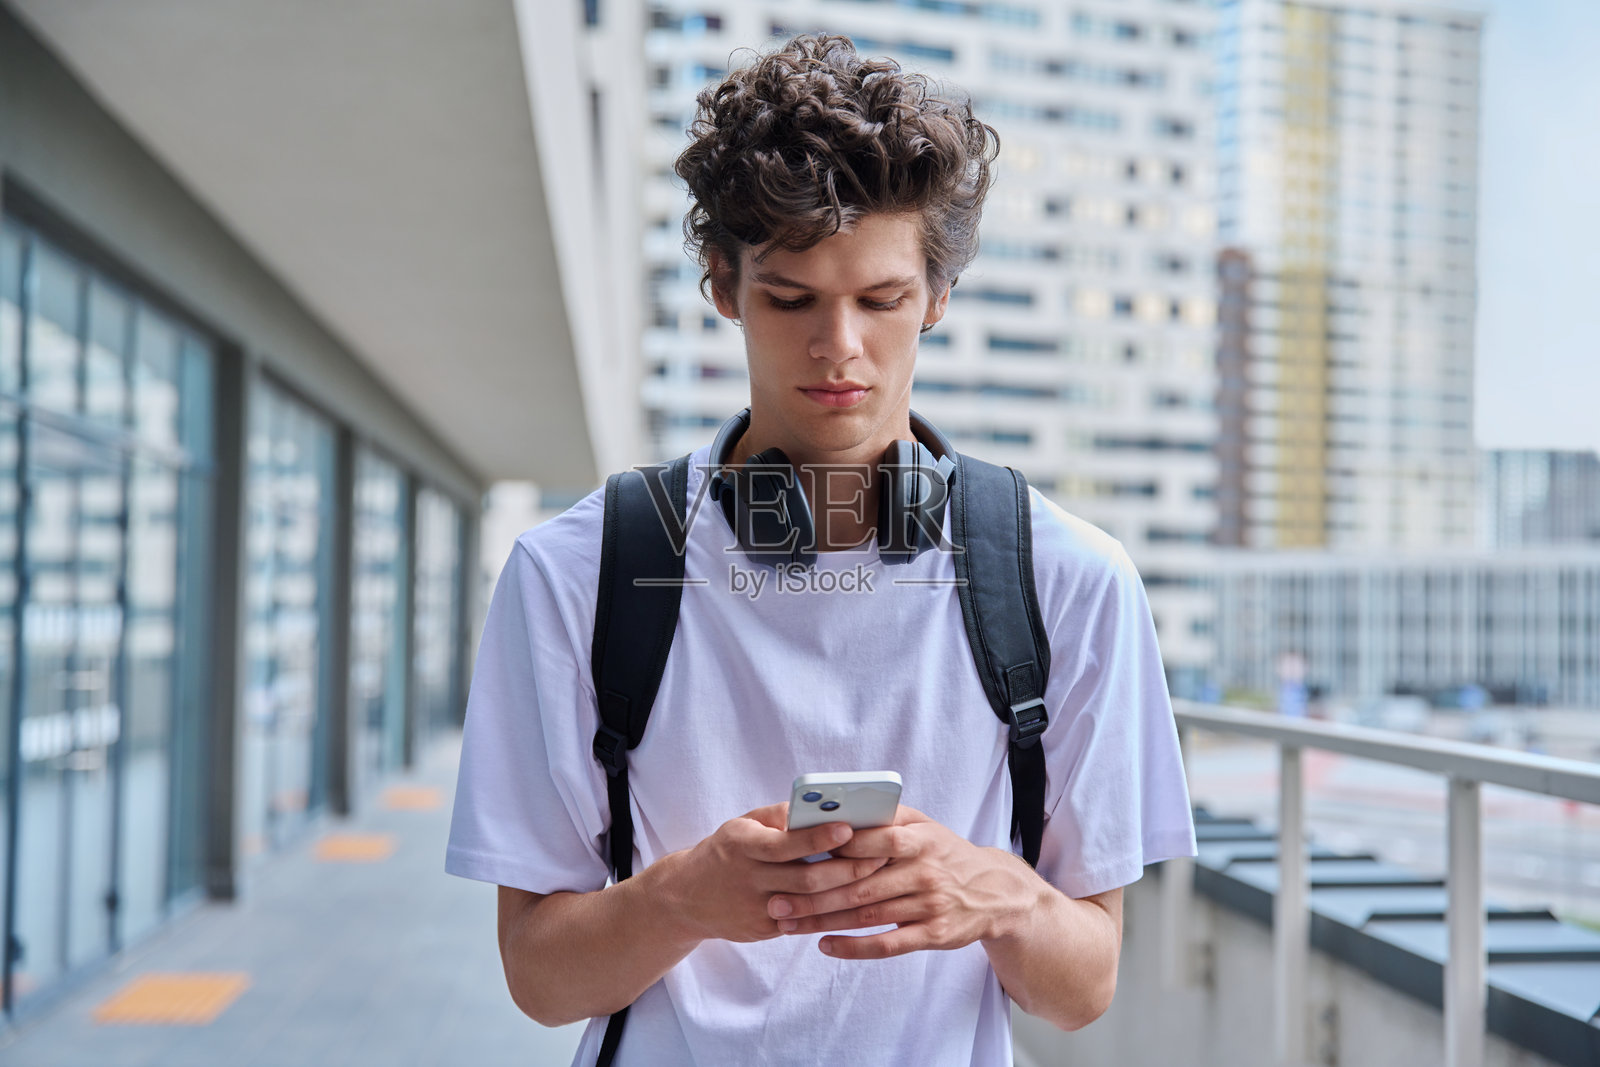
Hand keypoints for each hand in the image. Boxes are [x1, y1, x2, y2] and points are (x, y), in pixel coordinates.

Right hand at [655, 803, 890, 944]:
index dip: (819, 837)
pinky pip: (802, 921)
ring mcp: (755, 908)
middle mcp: (747, 877)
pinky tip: (854, 901)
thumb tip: (820, 807)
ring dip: (845, 892)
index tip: (849, 828)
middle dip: (847, 868)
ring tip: (874, 877)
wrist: (685, 897)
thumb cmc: (726, 851)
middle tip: (880, 856)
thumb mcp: (743, 824)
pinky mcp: (762, 930)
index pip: (786, 842)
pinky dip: (829, 911)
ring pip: (809, 904)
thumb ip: (779, 817)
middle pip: (805, 878)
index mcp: (742, 844)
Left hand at [764, 805, 1043, 958]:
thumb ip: (887, 817)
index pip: (872, 841)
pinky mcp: (933, 935)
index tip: (796, 851)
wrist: (994, 891)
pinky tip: (825, 946)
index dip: (835, 846)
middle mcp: (924, 872)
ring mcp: (929, 906)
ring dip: (823, 922)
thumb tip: (839, 810)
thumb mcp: (925, 825)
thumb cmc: (945, 852)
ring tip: (788, 923)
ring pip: (867, 916)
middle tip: (776, 898)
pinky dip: (854, 947)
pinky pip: (887, 945)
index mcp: (920, 839)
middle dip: (813, 894)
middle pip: (859, 884)